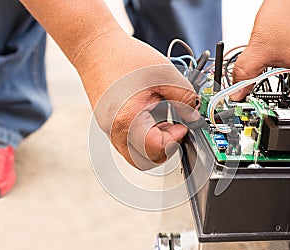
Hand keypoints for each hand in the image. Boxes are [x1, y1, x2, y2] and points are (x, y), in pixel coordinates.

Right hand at [74, 30, 197, 168]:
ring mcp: (109, 130)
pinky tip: (150, 115)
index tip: (182, 125)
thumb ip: (184, 96)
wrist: (94, 48)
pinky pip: (129, 143)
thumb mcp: (164, 73)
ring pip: (137, 154)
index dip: (174, 140)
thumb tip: (194, 114)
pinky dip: (144, 137)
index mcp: (128, 120)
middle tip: (174, 127)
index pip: (156, 150)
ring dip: (155, 143)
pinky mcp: (109, 126)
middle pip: (145, 161)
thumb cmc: (123, 57)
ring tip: (162, 118)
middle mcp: (115, 131)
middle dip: (165, 148)